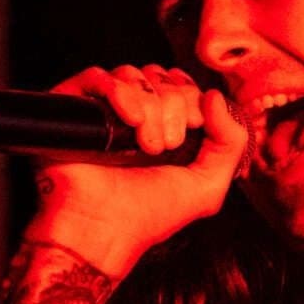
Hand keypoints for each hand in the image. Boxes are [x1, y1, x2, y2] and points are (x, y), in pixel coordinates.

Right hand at [27, 64, 246, 272]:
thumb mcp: (208, 185)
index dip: (193, 100)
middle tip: (164, 147)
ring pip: (133, 74)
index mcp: (165, 127)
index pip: (184, 85)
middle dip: (173, 108)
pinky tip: (128, 122)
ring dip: (149, 108)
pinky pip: (98, 76)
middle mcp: (135, 115)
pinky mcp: (73, 108)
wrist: (103, 229)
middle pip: (162, 76)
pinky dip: (120, 93)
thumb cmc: (149, 214)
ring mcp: (103, 110)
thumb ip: (230, 142)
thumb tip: (215, 97)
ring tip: (144, 145)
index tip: (192, 129)